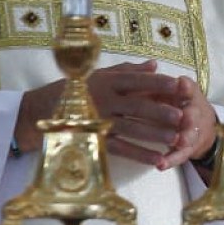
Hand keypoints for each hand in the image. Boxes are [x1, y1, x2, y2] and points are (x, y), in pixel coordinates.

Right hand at [15, 62, 218, 170]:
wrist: (40, 112)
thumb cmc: (76, 90)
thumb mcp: (100, 75)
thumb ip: (128, 71)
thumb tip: (154, 64)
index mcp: (108, 81)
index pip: (137, 81)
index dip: (159, 82)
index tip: (180, 84)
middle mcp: (104, 100)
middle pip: (137, 106)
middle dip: (161, 111)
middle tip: (183, 116)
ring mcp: (99, 121)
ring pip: (132, 129)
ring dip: (154, 135)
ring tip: (176, 139)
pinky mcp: (95, 140)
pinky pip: (120, 149)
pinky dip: (139, 155)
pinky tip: (157, 160)